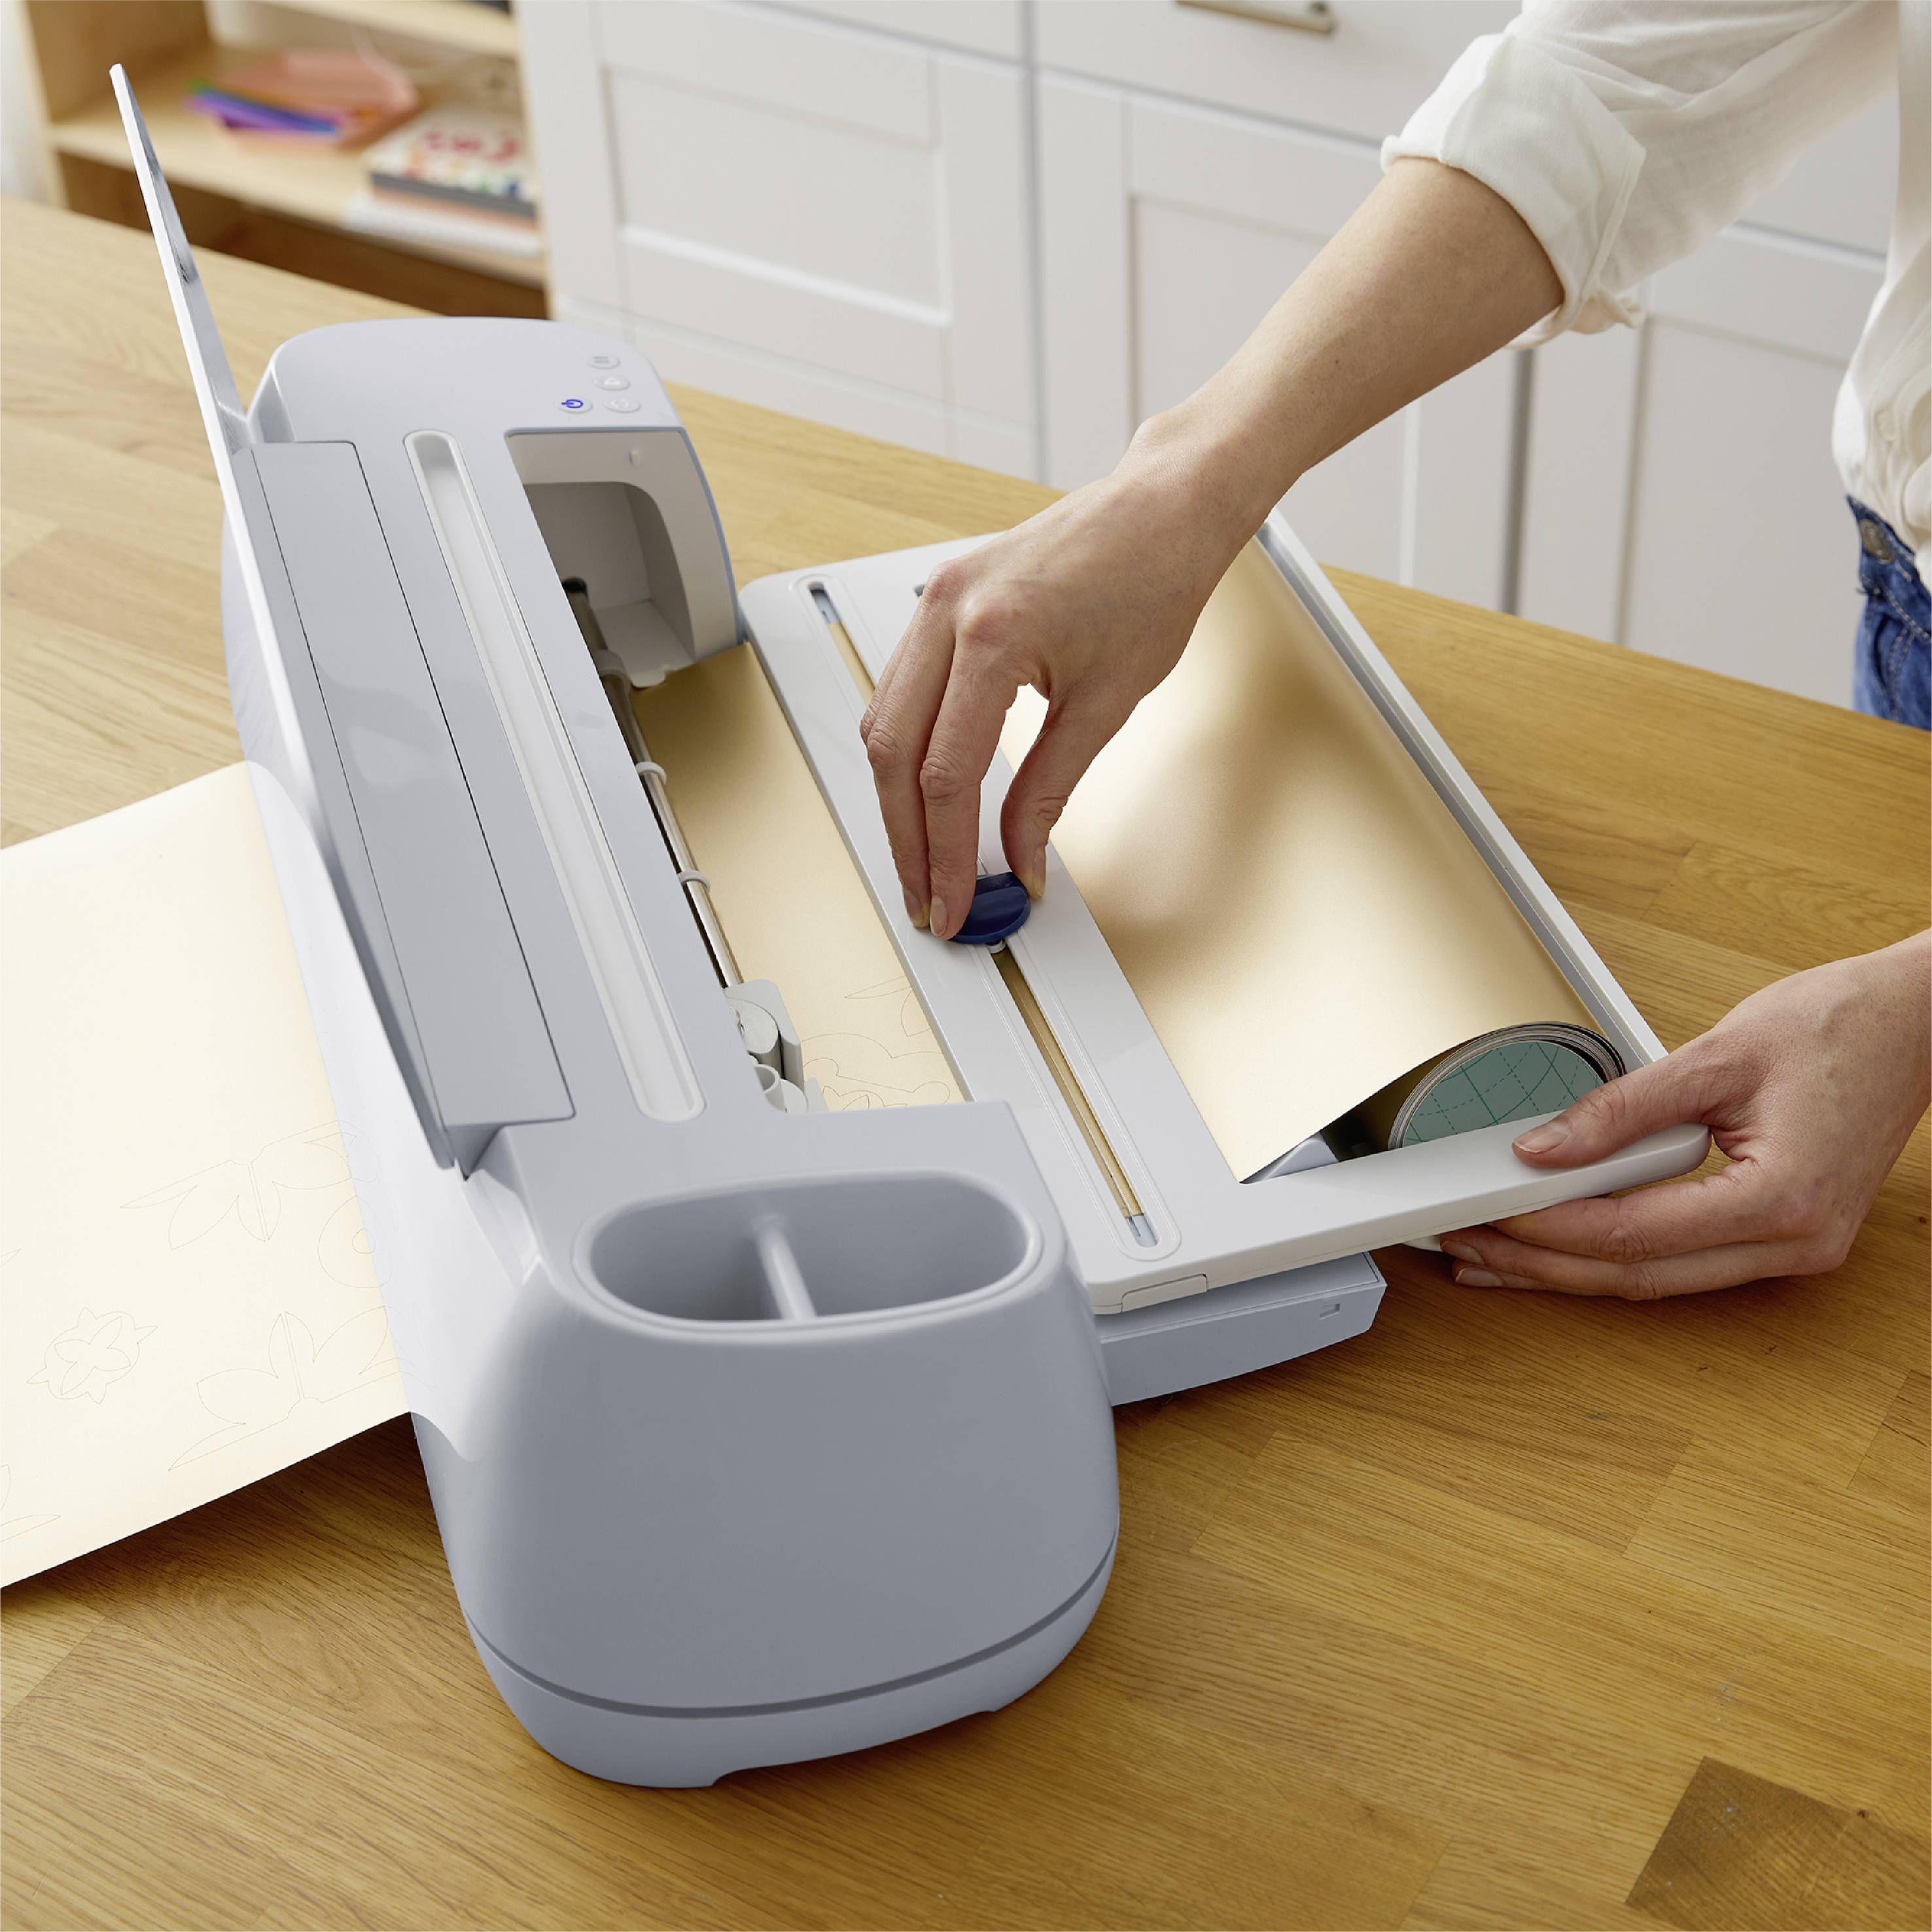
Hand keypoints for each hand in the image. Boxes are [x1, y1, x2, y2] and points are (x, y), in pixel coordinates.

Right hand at [859, 446, 1243, 937]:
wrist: (1161, 510)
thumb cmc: (1152, 581)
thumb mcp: (1107, 705)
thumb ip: (1048, 791)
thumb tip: (1021, 858)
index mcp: (994, 635)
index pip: (946, 775)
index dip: (946, 854)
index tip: (955, 904)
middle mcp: (947, 612)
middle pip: (894, 755)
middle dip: (907, 841)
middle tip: (926, 900)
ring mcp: (933, 601)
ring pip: (883, 723)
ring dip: (896, 801)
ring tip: (922, 861)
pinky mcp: (937, 601)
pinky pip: (899, 690)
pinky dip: (905, 750)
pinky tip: (923, 794)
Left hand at [1438, 933, 1930, 1298]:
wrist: (1917, 1021)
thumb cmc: (1839, 1026)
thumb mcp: (1715, 1055)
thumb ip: (1621, 1108)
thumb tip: (1542, 1149)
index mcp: (1782, 1200)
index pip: (1634, 1233)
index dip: (1549, 1228)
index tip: (1487, 1213)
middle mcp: (1794, 1243)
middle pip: (1639, 1277)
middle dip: (1544, 1267)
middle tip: (1468, 1245)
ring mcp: (1794, 1249)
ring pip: (1658, 1281)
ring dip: (1573, 1270)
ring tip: (1496, 1255)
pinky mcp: (1784, 1235)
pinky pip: (1684, 1261)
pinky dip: (1619, 1253)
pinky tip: (1565, 1246)